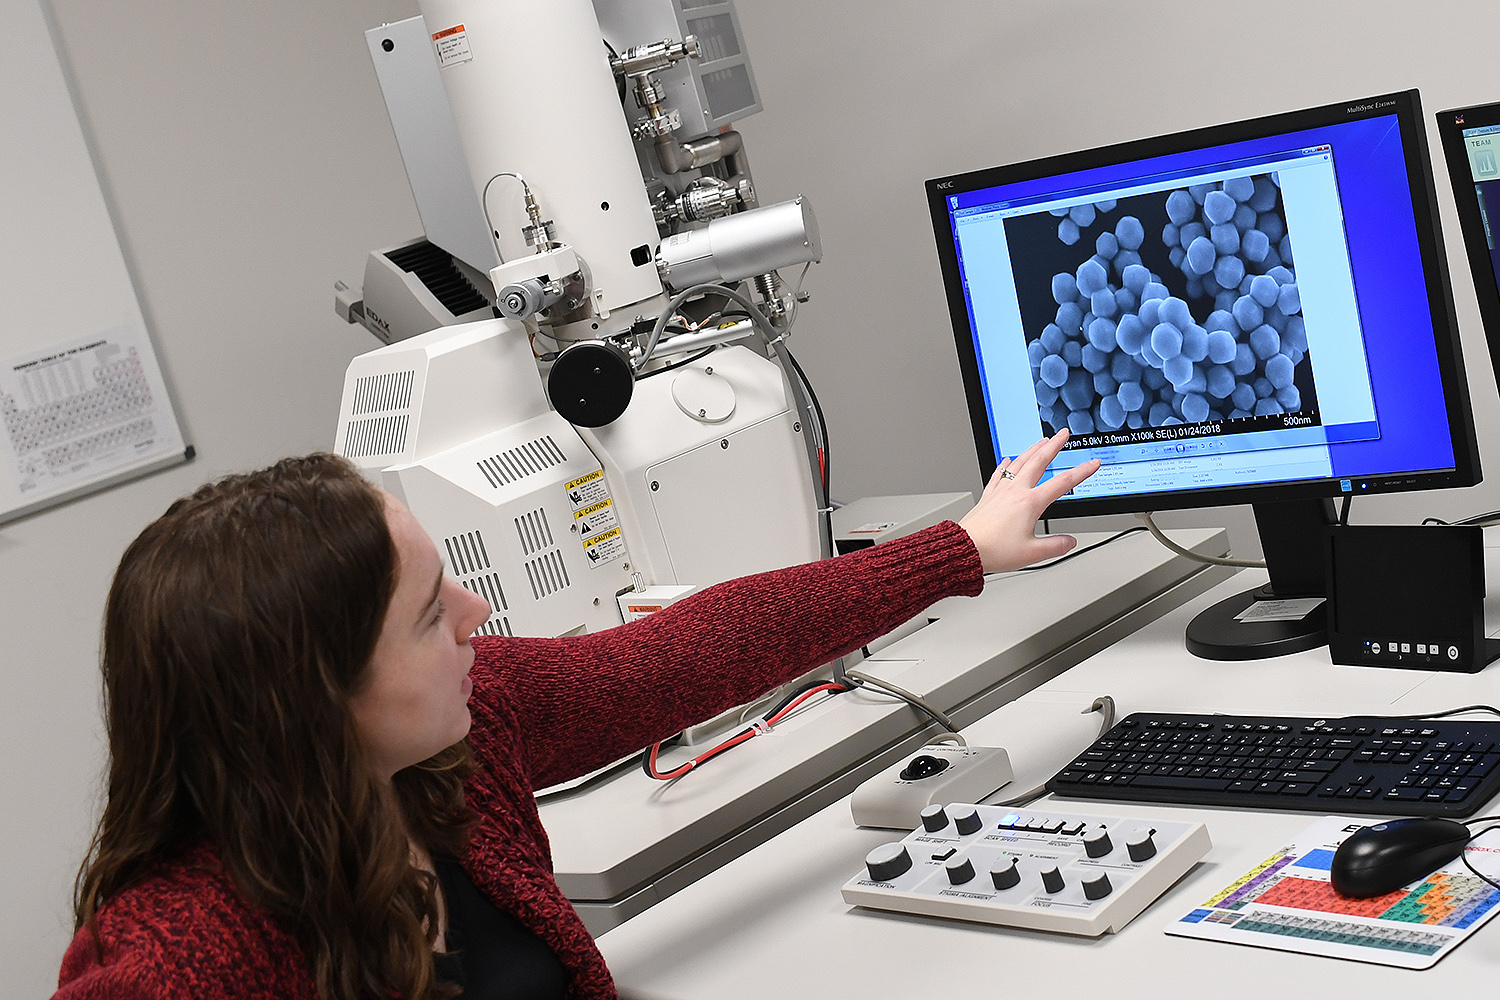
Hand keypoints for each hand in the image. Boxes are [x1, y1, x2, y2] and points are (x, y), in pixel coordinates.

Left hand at [957, 429, 1101, 572]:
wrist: (966, 548)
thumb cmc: (995, 550)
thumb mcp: (1033, 553)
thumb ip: (1056, 546)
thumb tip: (1070, 541)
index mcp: (1030, 503)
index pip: (1063, 483)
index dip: (1081, 471)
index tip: (1092, 462)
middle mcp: (1015, 492)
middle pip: (1038, 462)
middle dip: (1053, 445)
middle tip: (1063, 434)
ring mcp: (1000, 492)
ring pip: (1018, 463)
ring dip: (1032, 450)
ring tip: (1041, 441)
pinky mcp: (988, 496)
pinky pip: (998, 474)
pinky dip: (1005, 465)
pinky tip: (1007, 460)